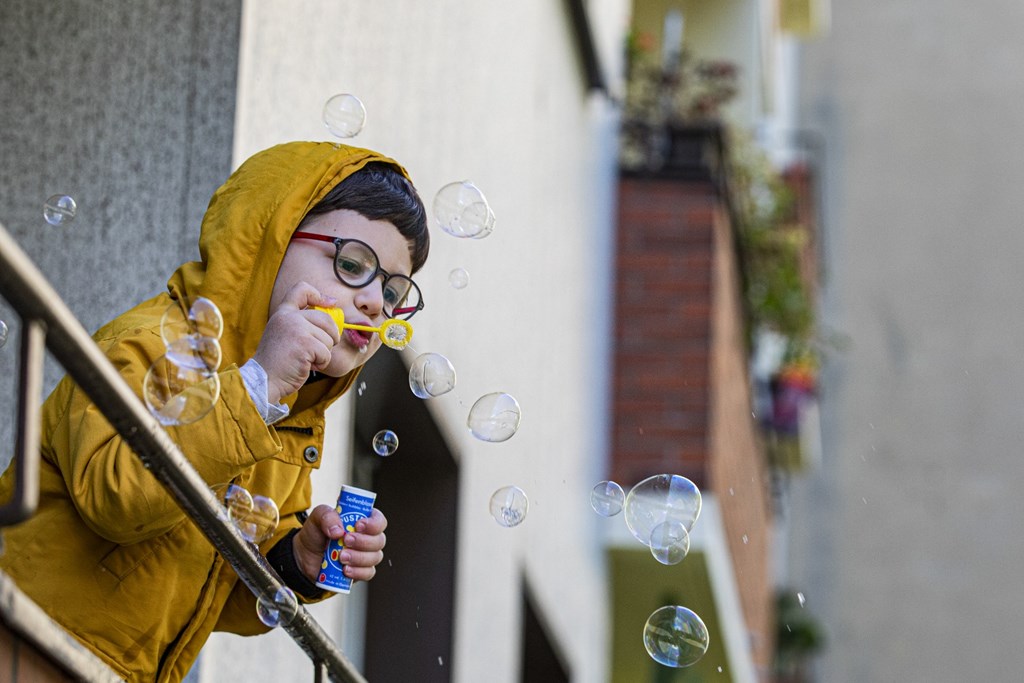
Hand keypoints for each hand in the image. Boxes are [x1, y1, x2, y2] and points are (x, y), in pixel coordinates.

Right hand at [252, 282, 339, 402]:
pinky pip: (326, 353)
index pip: (301, 289)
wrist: (263, 380)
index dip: (320, 295)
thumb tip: (331, 311)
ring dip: (322, 354)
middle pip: (326, 319)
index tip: (331, 303)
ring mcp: (296, 329)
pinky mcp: (305, 344)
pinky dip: (321, 363)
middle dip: (331, 336)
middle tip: (321, 350)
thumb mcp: (284, 334)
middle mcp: (289, 317)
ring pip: (328, 339)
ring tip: (305, 360)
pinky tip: (306, 366)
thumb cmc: (277, 362)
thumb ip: (300, 324)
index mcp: (283, 313)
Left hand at [292, 505, 387, 583]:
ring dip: (359, 557)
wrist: (304, 557)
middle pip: (379, 540)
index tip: (358, 525)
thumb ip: (327, 516)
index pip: (379, 521)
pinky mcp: (360, 571)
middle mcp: (367, 538)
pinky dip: (358, 572)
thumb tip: (338, 530)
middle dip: (364, 542)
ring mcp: (365, 555)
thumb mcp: (317, 517)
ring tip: (341, 557)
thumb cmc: (315, 533)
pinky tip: (345, 570)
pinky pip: (368, 573)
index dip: (374, 524)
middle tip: (346, 541)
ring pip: (375, 557)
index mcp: (362, 520)